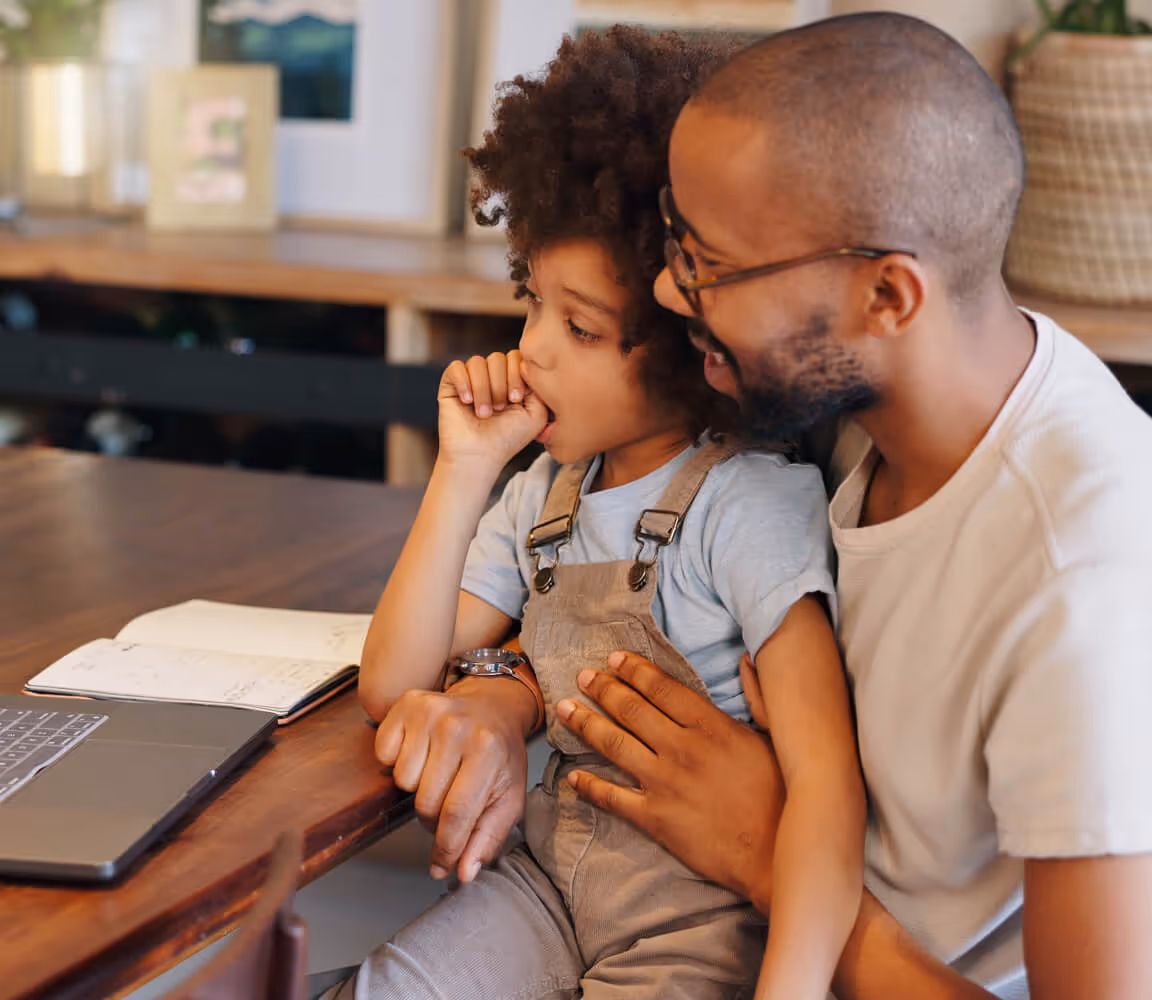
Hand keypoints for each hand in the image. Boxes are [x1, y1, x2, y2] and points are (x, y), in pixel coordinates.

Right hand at [373, 679, 530, 882]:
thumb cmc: (500, 754)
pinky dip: (397, 760)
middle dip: (433, 819)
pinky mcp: (407, 704)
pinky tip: (421, 753)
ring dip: (417, 787)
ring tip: (438, 773)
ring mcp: (430, 712)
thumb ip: (488, 838)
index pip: (456, 813)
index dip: (445, 848)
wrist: (493, 705)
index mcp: (487, 751)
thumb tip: (463, 873)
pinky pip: (384, 753)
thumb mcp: (508, 796)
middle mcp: (457, 727)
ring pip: (402, 780)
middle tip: (447, 805)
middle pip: (425, 802)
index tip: (442, 865)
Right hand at [438, 350, 548, 471]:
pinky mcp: (450, 385)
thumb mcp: (536, 414)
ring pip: (477, 362)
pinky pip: (455, 367)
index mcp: (511, 380)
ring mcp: (470, 379)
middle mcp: (491, 377)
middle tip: (499, 409)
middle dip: (500, 384)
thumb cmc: (507, 439)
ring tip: (484, 413)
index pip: (516, 356)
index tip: (517, 399)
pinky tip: (467, 402)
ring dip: (483, 389)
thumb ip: (540, 387)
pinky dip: (464, 384)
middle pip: (497, 357)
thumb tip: (530, 365)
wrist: (480, 456)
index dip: (517, 374)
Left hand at [556, 651, 783, 912]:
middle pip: (632, 710)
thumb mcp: (775, 738)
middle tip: (582, 676)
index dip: (635, 670)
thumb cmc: (782, 797)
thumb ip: (758, 697)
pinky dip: (590, 786)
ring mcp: (665, 783)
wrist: (776, 856)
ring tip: (565, 709)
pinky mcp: (656, 818)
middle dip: (603, 689)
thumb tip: (748, 660)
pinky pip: (614, 797)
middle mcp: (682, 748)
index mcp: (711, 726)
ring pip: (615, 745)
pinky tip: (572, 777)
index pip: (663, 688)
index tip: (614, 658)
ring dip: (586, 724)